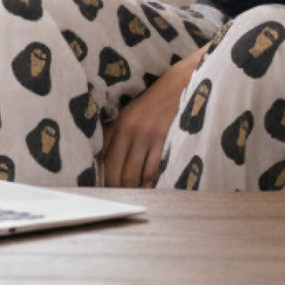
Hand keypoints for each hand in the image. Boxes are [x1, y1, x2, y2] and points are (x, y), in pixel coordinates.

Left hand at [101, 51, 203, 187]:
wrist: (181, 85)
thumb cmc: (154, 103)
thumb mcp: (130, 115)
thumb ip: (116, 136)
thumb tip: (103, 161)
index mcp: (119, 126)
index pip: (106, 162)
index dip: (106, 181)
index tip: (108, 191)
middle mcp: (130, 132)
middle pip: (119, 173)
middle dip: (120, 190)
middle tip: (124, 199)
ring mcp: (149, 136)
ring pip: (136, 175)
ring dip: (136, 189)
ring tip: (137, 196)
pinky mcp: (166, 140)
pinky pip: (155, 170)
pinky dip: (152, 183)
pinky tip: (152, 188)